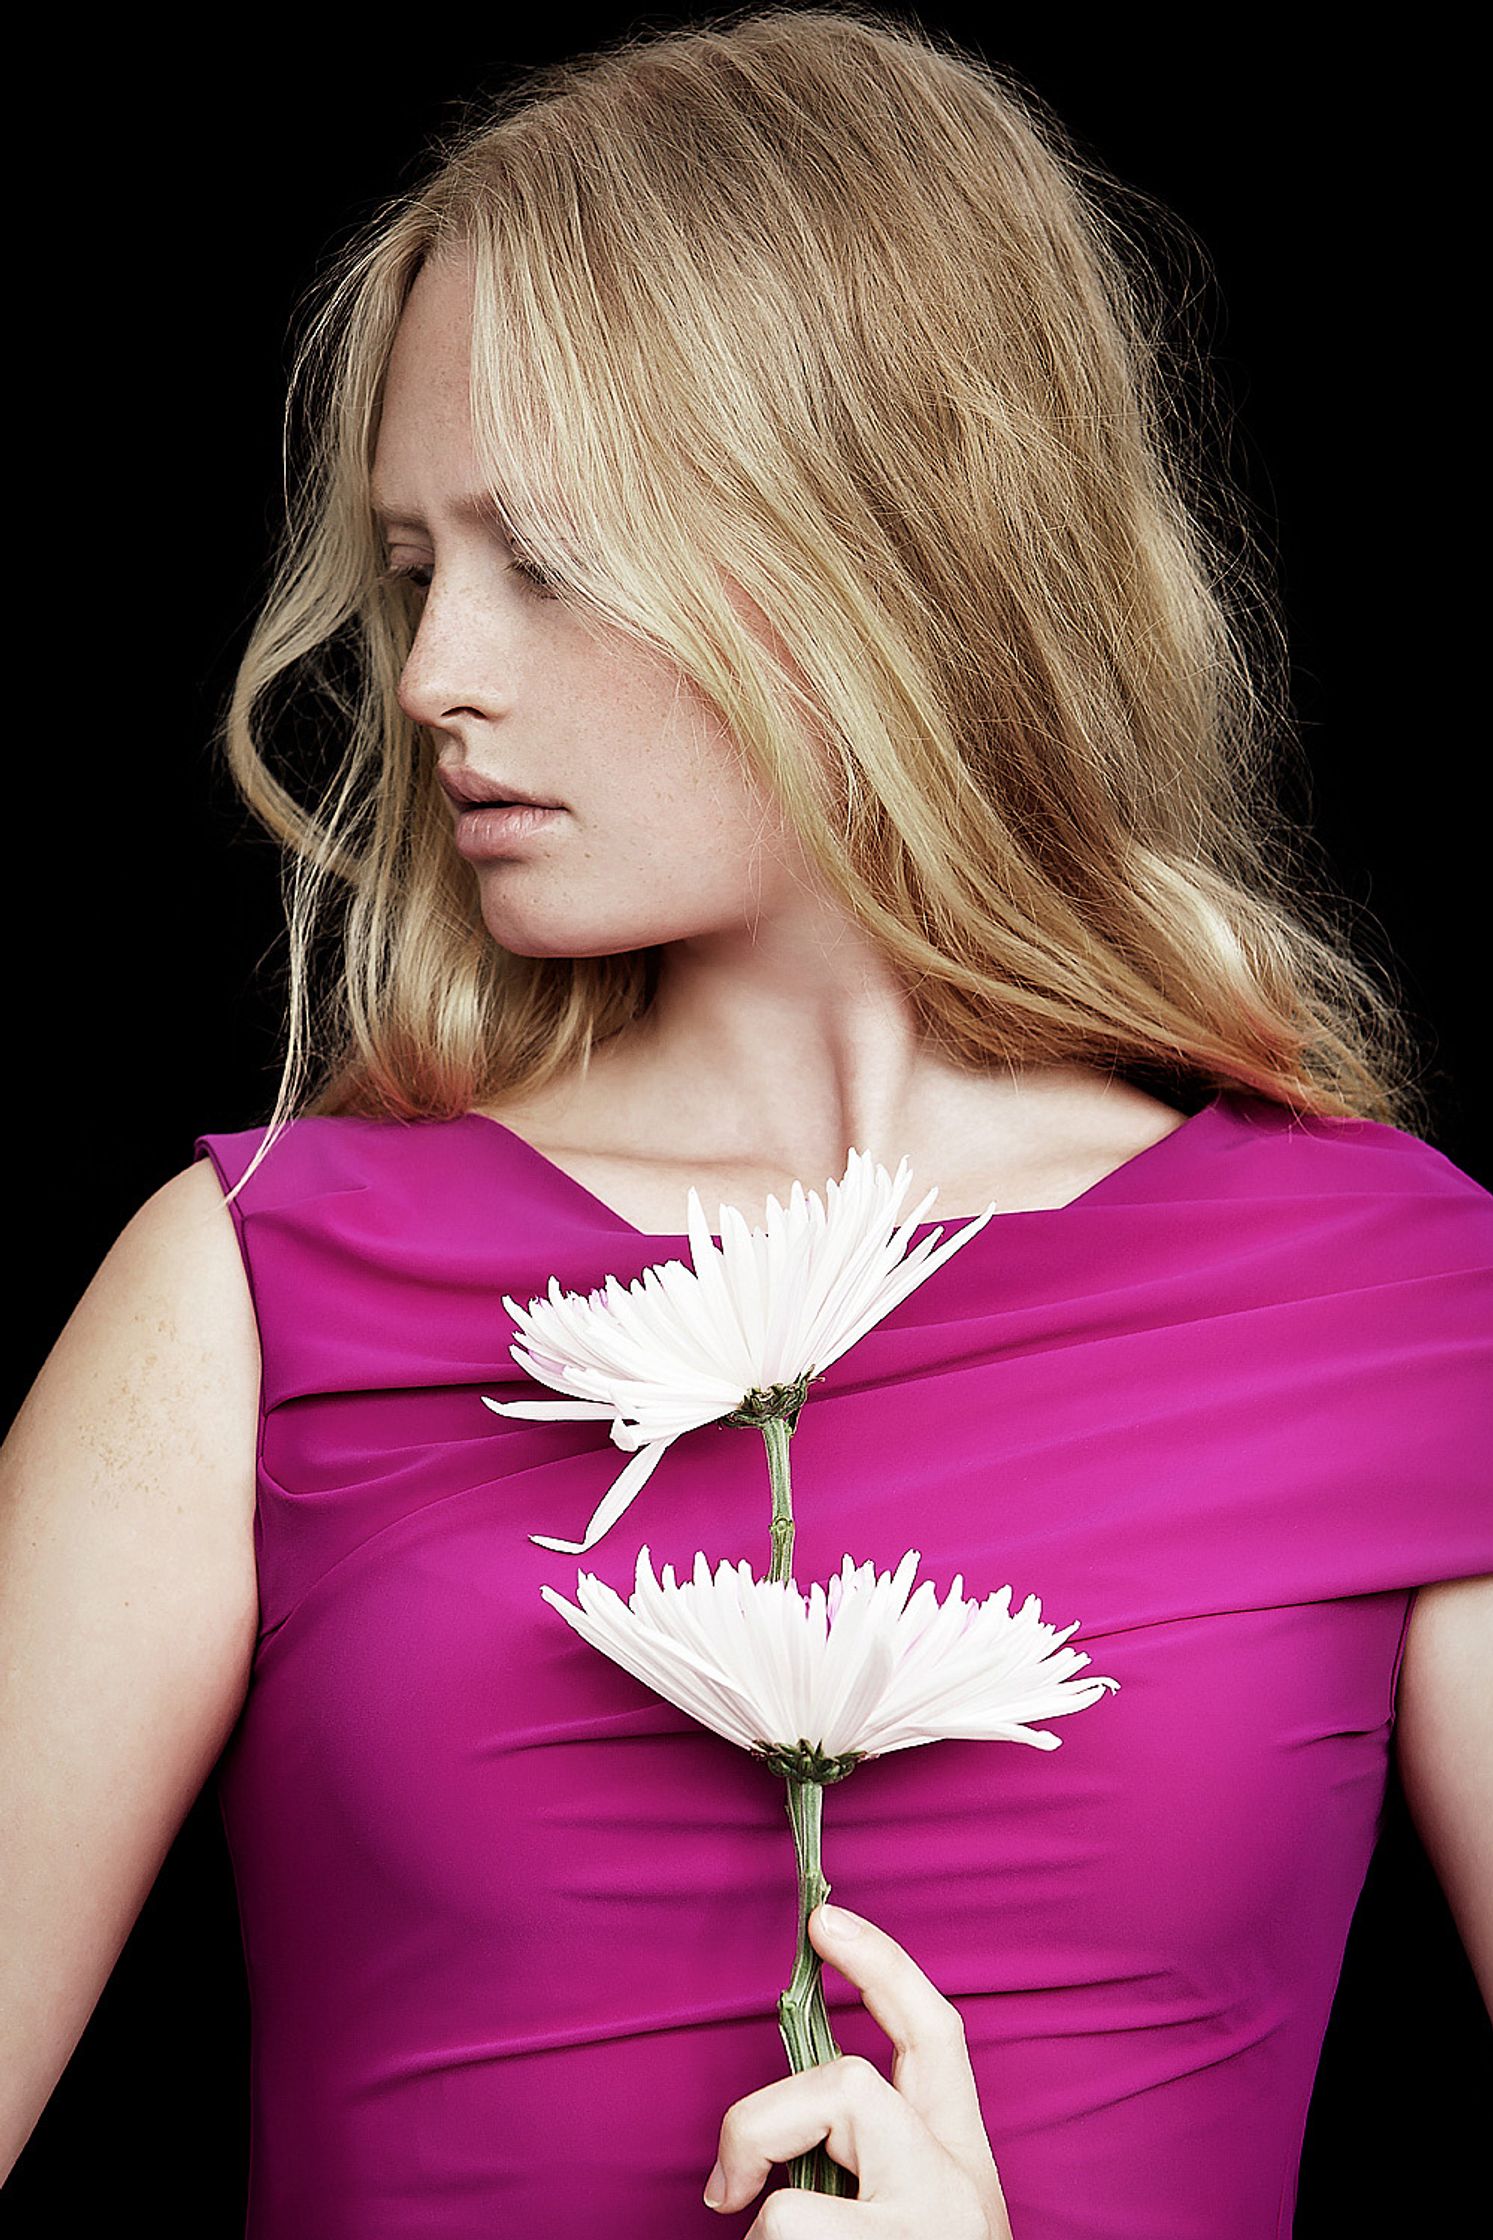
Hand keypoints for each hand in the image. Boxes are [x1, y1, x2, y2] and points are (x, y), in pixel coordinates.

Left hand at [703, 1900, 1012, 2235]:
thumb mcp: (902, 2228)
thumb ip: (862, 2175)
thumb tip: (774, 2166)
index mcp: (962, 2172)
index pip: (935, 2036)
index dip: (882, 1965)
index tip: (824, 1920)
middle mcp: (959, 2184)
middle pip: (848, 2080)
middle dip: (762, 2125)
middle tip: (724, 2195)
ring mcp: (932, 2215)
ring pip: (812, 2138)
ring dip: (762, 2216)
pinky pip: (784, 2220)